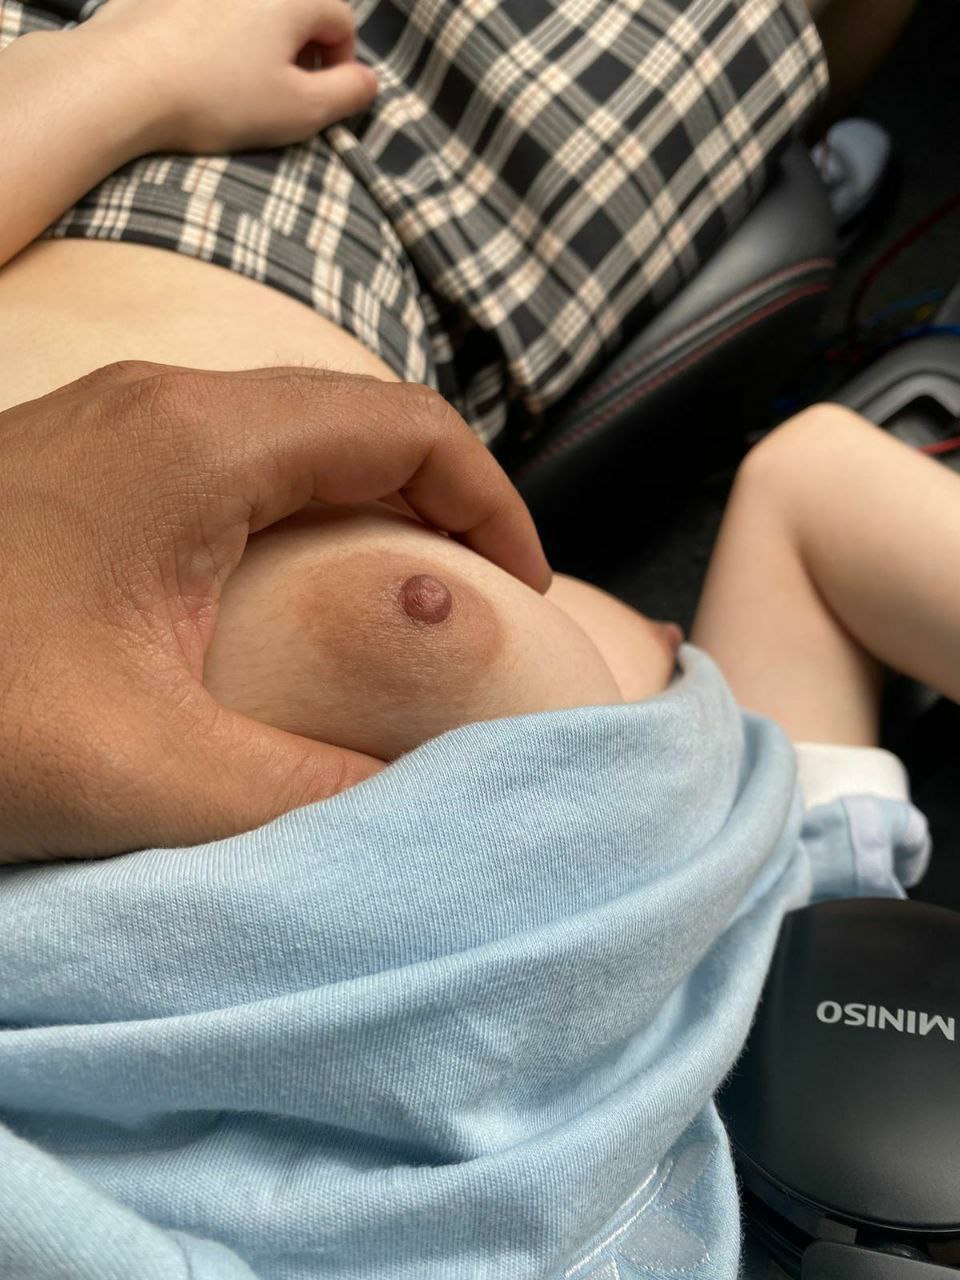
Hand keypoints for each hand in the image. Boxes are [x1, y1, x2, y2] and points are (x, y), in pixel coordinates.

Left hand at [0, 362, 548, 861]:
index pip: (407, 428)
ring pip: (295, 436)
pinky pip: (232, 463)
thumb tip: (426, 799)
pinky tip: (288, 599)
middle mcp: (166, 405)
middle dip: (442, 503)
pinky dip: (297, 518)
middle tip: (476, 605)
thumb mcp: (143, 772)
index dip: (493, 503)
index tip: (524, 593)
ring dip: (368, 508)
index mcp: (200, 444)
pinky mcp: (87, 462)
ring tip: (400, 606)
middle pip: (359, 419)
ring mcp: (118, 424)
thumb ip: (306, 792)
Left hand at [82, 0, 377, 152]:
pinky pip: (210, 12)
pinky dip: (216, 36)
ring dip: (257, 44)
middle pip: (297, 10)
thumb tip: (368, 82)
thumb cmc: (219, 97)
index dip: (340, 65)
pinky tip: (198, 70)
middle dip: (298, 52)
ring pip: (253, 12)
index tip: (319, 100)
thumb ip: (348, 95)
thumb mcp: (300, 111)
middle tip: (278, 97)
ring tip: (236, 86)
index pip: (341, 21)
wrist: (123, 80)